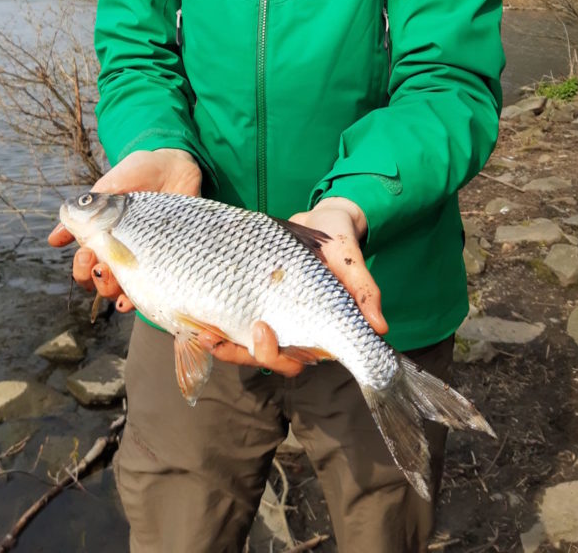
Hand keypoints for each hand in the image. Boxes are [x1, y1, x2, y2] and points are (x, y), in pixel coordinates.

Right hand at [48, 148, 201, 310]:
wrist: (174, 165)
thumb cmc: (138, 173)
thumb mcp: (106, 188)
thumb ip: (82, 211)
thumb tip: (53, 240)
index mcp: (103, 238)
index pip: (84, 267)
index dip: (80, 268)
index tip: (85, 252)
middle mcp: (121, 253)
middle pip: (99, 283)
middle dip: (94, 279)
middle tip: (99, 262)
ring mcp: (143, 258)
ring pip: (120, 290)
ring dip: (111, 289)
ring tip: (113, 274)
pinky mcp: (165, 259)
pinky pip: (150, 289)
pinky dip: (135, 300)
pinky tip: (128, 299)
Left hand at [198, 197, 386, 375]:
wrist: (321, 219)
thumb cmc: (339, 241)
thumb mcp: (350, 259)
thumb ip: (363, 290)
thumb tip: (380, 326)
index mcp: (316, 327)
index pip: (297, 359)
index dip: (277, 356)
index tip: (261, 331)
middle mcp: (292, 328)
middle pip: (266, 357)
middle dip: (240, 353)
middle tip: (220, 336)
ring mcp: (271, 315)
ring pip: (244, 345)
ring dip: (222, 345)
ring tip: (202, 332)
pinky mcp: (252, 299)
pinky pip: (232, 321)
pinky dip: (216, 323)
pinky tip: (197, 317)